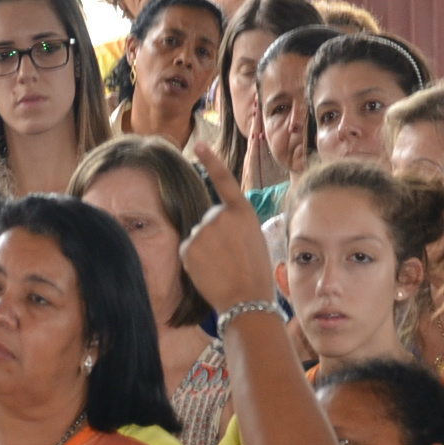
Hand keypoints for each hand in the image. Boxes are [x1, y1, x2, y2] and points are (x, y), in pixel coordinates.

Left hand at [180, 140, 279, 313]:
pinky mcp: (188, 246)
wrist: (247, 299)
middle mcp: (220, 215)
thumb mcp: (253, 239)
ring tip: (223, 267)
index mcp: (243, 211)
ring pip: (198, 237)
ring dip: (206, 250)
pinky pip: (188, 251)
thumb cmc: (255, 274)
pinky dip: (195, 262)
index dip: (211, 161)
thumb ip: (234, 225)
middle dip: (215, 237)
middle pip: (209, 221)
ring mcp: (203, 230)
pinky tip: (209, 272)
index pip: (224, 180)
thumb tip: (211, 227)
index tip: (199, 145)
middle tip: (232, 259)